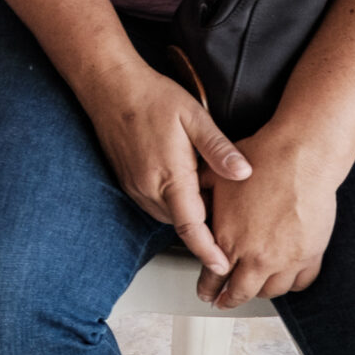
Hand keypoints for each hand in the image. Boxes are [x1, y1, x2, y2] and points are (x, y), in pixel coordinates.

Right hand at [81, 62, 252, 276]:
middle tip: (232, 221)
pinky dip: (174, 203)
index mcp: (169, 176)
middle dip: (205, 230)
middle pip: (183, 224)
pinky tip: (186, 183)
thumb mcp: (194, 116)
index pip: (191, 227)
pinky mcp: (128, 182)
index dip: (208, 251)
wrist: (110, 87)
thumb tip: (244, 172)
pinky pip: (156, 204)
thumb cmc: (151, 97)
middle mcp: (149, 188)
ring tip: (210, 199)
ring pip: (169, 215)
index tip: (223, 267)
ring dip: (189, 214)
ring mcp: (136, 187)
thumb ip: (219, 149)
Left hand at [198, 130, 345, 307]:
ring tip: (255, 289)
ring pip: (271, 291)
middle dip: (229, 300)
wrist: (301, 157)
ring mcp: (285, 259)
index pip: (212, 276)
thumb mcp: (215, 176)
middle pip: (240, 292)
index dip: (207, 288)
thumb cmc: (262, 161)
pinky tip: (287, 279)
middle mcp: (256, 256)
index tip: (206, 293)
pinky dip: (292, 284)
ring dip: (260, 292)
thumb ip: (201, 196)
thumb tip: (189, 201)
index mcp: (228, 239)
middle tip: (224, 302)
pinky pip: (301, 282)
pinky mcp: (310, 255)